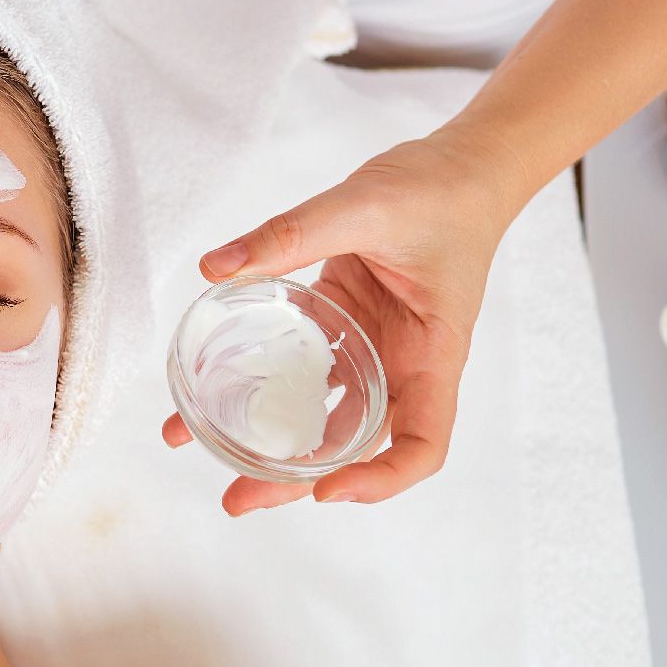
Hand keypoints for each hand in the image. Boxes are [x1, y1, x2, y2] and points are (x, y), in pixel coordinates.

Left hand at [162, 124, 538, 514]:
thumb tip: (216, 266)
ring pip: (322, 415)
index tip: (327, 489)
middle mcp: (403, 364)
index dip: (380, 479)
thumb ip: (290, 234)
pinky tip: (212, 387)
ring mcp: (372, 350)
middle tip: (236, 499)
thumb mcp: (364, 205)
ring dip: (270, 440)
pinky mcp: (344, 327)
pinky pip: (302, 369)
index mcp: (433, 354)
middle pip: (356, 446)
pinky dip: (262, 383)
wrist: (461, 167)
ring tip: (205, 453)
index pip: (423, 444)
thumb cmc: (440, 191)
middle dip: (297, 480)